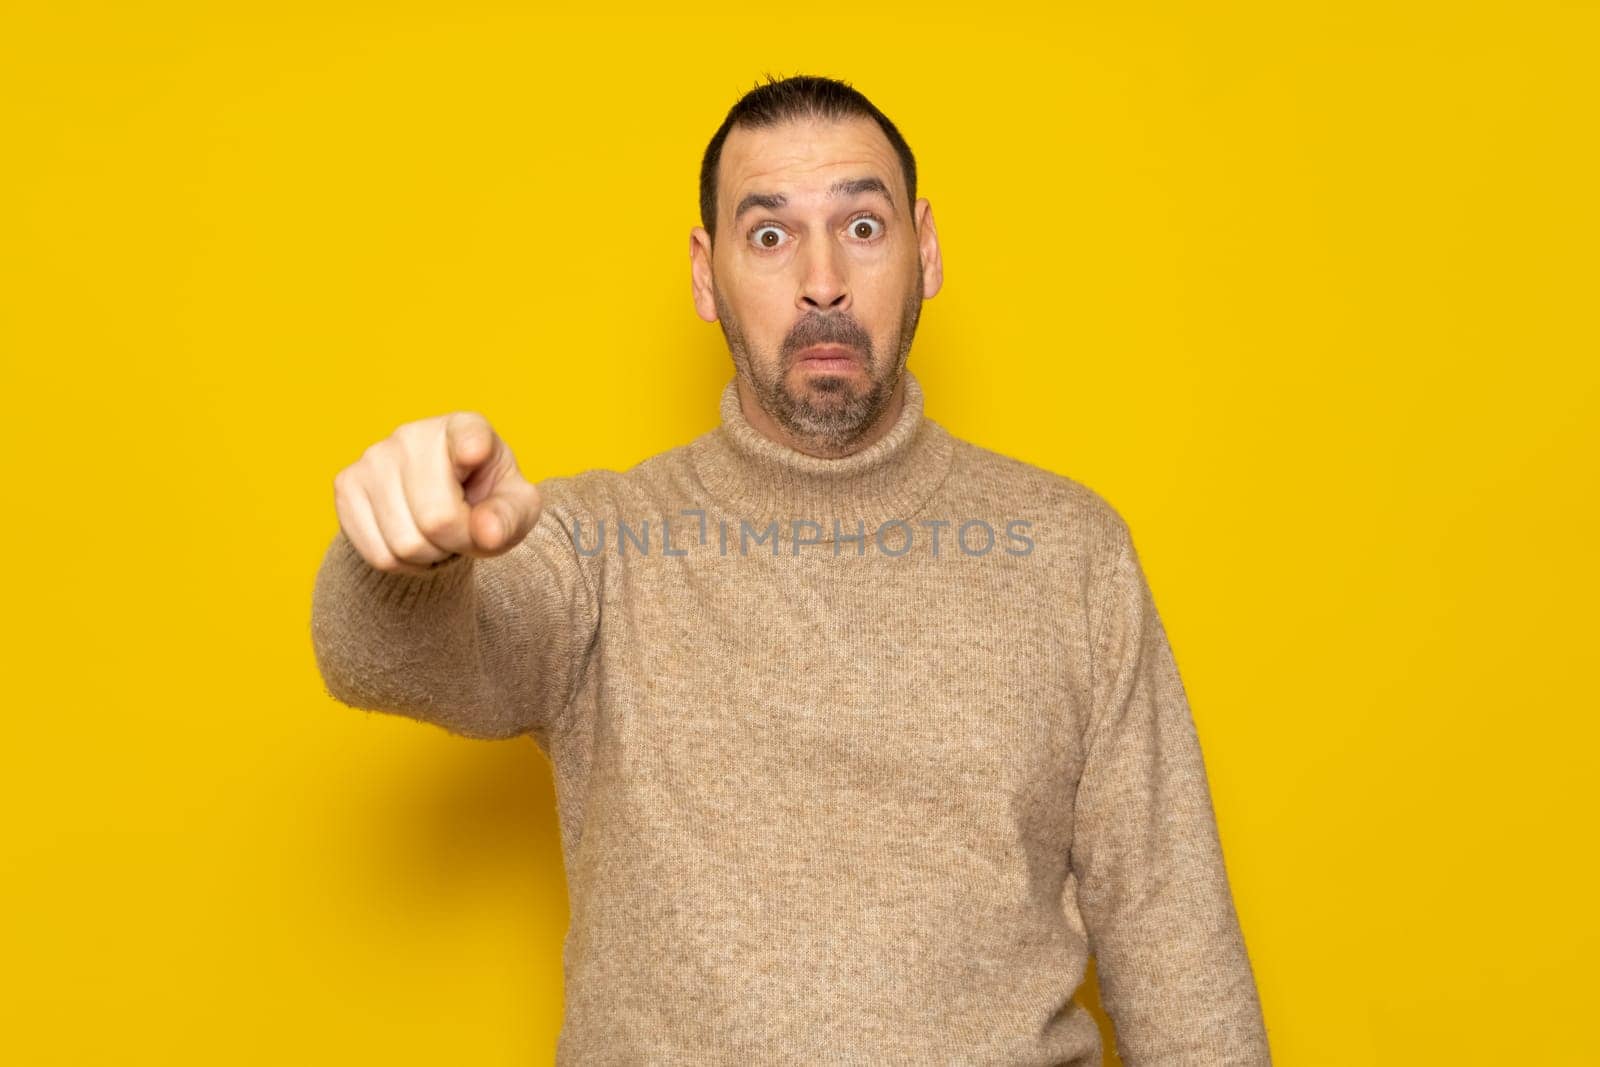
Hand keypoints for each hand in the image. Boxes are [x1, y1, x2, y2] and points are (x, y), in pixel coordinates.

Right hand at [332, 411, 542, 573]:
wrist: (441, 507)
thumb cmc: (487, 501)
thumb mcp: (516, 508)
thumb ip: (510, 518)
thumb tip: (486, 533)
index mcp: (467, 428)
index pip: (469, 436)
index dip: (471, 448)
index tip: (475, 453)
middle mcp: (414, 434)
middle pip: (437, 519)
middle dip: (457, 542)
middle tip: (463, 533)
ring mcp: (374, 457)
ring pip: (404, 543)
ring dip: (429, 557)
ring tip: (438, 536)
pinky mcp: (346, 484)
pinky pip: (378, 553)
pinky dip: (402, 564)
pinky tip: (412, 539)